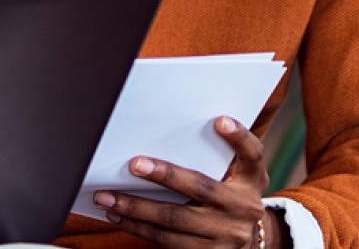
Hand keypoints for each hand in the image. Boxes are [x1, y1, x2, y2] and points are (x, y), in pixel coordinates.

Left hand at [92, 115, 270, 246]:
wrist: (246, 241)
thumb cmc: (231, 195)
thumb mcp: (238, 175)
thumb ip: (219, 153)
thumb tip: (169, 127)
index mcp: (251, 181)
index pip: (251, 155)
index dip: (238, 137)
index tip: (220, 121)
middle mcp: (242, 208)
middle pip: (201, 188)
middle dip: (165, 176)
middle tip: (133, 165)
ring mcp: (225, 236)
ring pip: (175, 220)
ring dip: (137, 208)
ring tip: (107, 196)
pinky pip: (167, 241)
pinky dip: (138, 228)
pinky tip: (117, 216)